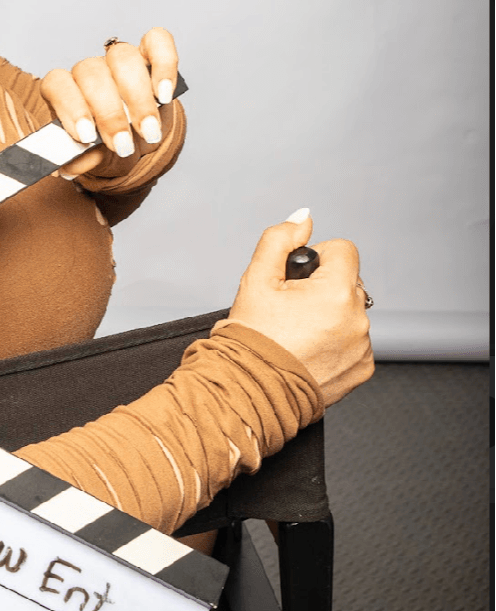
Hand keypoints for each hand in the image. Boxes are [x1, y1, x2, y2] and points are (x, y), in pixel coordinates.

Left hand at [40, 28, 178, 177]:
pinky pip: (157, 41)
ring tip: (148, 132)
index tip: (86, 136)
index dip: (71, 107)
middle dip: (110, 114)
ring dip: (138, 99)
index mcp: (64, 90)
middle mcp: (89, 69)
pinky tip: (164, 94)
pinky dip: (163, 66)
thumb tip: (70, 167)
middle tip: (122, 145)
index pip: (58, 83)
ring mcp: (118, 59)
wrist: (133, 142)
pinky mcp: (150, 54)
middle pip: (92, 74)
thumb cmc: (105, 147)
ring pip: (123, 58)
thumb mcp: (90, 159)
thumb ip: (80, 160)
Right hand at [218, 212, 373, 407]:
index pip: (343, 250)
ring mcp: (362, 347)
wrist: (250, 392)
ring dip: (331, 318)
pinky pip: (355, 344)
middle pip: (348, 283)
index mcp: (336, 293)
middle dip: (324, 290)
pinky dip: (336, 345)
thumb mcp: (256, 280)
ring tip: (298, 335)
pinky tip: (309, 352)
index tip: (298, 280)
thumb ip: (280, 240)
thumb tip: (302, 218)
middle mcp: (357, 320)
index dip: (317, 259)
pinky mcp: (361, 369)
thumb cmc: (251, 341)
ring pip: (351, 313)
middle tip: (292, 311)